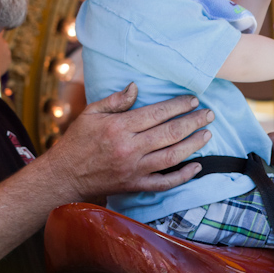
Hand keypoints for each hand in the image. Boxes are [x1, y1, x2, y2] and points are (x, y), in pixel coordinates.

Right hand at [46, 83, 213, 199]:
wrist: (64, 176)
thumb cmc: (77, 141)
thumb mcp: (91, 113)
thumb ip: (115, 101)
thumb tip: (136, 87)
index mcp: (119, 127)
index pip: (156, 113)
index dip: (178, 105)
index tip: (193, 100)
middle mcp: (129, 148)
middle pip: (169, 133)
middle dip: (193, 122)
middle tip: (209, 114)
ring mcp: (134, 169)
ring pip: (172, 156)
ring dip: (193, 145)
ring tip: (207, 134)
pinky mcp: (135, 185)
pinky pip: (164, 183)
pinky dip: (183, 176)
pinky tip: (197, 166)